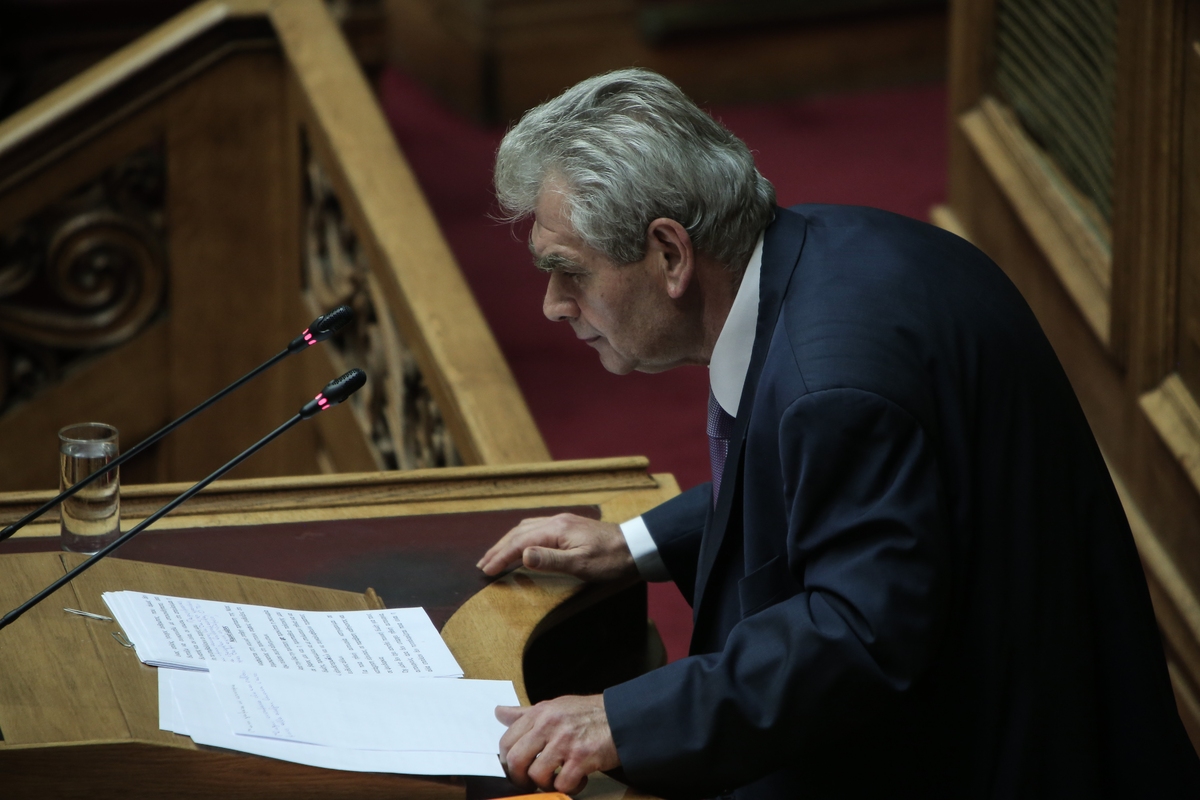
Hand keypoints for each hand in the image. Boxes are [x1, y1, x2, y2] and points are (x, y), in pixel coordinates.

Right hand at [476, 513, 636, 580]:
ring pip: (526, 528)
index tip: (486, 571)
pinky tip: (522, 544)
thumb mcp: (581, 565)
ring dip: (508, 542)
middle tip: (483, 565)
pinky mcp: (569, 526)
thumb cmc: (611, 559)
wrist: (636, 546)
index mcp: (556, 529)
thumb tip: (521, 556)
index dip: (500, 557)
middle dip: (498, 548)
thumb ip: (550, 560)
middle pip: (518, 533)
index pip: (519, 543)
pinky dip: (521, 537)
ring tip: (496, 555)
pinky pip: (536, 528)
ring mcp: (563, 521)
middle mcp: (556, 521)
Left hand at [496, 695, 619, 793]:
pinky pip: (563, 784)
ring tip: (558, 779)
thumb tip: (499, 713)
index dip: (507, 761)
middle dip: (520, 778)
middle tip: (531, 782)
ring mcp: (565, 741)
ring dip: (546, 784)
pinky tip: (578, 779)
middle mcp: (549, 725)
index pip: (506, 741)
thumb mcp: (554, 707)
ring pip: (536, 775)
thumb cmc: (589, 714)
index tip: (516, 769)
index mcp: (540, 713)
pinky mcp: (582, 758)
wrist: (622, 717)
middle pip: (515, 760)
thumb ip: (525, 713)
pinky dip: (569, 787)